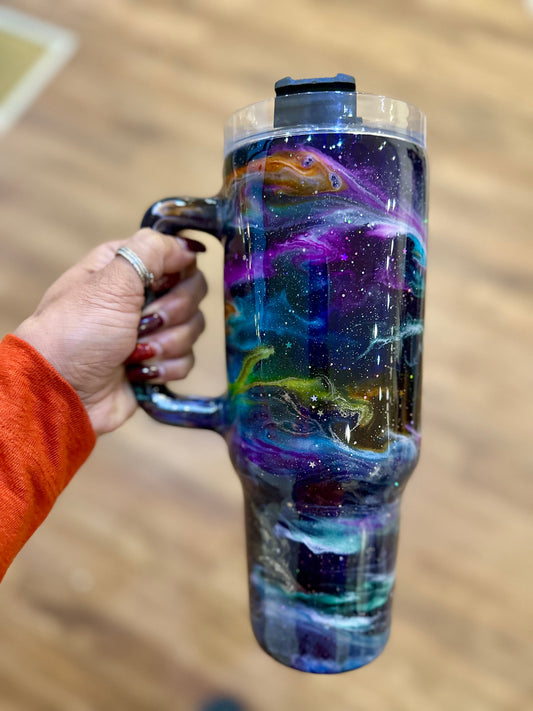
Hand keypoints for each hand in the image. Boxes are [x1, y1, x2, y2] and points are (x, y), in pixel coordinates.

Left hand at [15, 229, 206, 434]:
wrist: (61, 393)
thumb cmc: (75, 333)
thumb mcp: (111, 282)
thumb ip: (152, 251)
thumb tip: (188, 245)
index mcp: (127, 268)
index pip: (178, 257)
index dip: (178, 273)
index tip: (159, 286)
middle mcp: (141, 296)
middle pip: (193, 293)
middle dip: (171, 314)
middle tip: (140, 324)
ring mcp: (150, 331)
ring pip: (192, 329)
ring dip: (165, 344)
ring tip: (133, 353)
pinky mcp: (156, 363)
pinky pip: (186, 360)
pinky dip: (165, 368)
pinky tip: (138, 371)